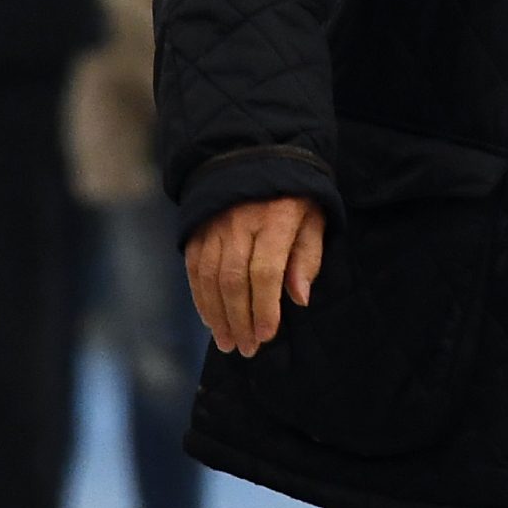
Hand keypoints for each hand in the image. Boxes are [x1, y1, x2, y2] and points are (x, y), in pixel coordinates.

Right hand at [185, 196, 326, 358]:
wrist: (254, 157)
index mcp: (276, 219)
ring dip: (218, 316)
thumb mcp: (313, 219)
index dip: (264, 307)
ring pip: (210, 278)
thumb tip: (299, 299)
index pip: (265, 271)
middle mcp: (240, 223)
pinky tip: (211, 320)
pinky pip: (194, 270)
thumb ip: (307, 258)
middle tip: (247, 349)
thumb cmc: (293, 196)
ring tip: (228, 343)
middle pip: (234, 280)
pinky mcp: (198, 230)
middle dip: (240, 320)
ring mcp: (214, 225)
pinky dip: (201, 299)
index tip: (267, 335)